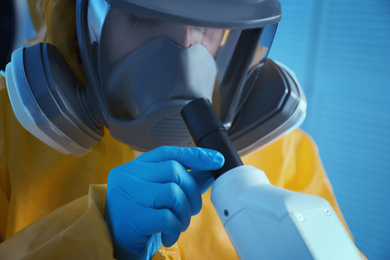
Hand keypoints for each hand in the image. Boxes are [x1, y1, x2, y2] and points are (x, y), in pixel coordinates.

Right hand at [105, 146, 223, 259]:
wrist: (115, 244)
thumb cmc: (140, 217)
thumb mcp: (161, 195)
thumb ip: (184, 180)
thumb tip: (210, 169)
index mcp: (134, 168)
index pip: (167, 153)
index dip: (195, 155)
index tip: (216, 160)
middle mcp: (127, 176)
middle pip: (174, 171)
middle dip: (192, 192)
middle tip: (191, 210)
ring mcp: (127, 196)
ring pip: (173, 193)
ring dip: (184, 213)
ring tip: (177, 224)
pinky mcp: (131, 218)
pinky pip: (167, 217)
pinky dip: (175, 228)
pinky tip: (168, 235)